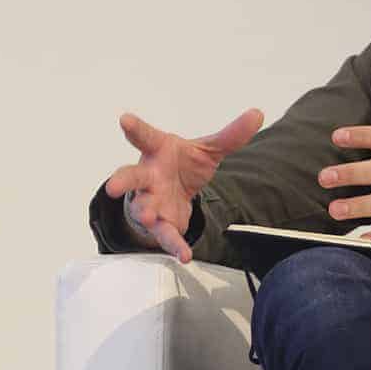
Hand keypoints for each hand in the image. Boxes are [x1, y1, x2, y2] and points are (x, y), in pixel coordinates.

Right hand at [104, 107, 264, 262]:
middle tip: (113, 186)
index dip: (134, 128)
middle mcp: (148, 176)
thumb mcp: (208, 149)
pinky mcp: (161, 223)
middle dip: (121, 181)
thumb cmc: (182, 164)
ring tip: (148, 217)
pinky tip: (185, 255)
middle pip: (130, 176)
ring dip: (145, 213)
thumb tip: (257, 114)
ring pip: (142, 208)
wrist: (175, 191)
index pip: (145, 137)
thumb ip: (230, 135)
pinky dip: (175, 245)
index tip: (124, 120)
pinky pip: (166, 235)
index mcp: (157, 151)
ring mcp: (150, 201)